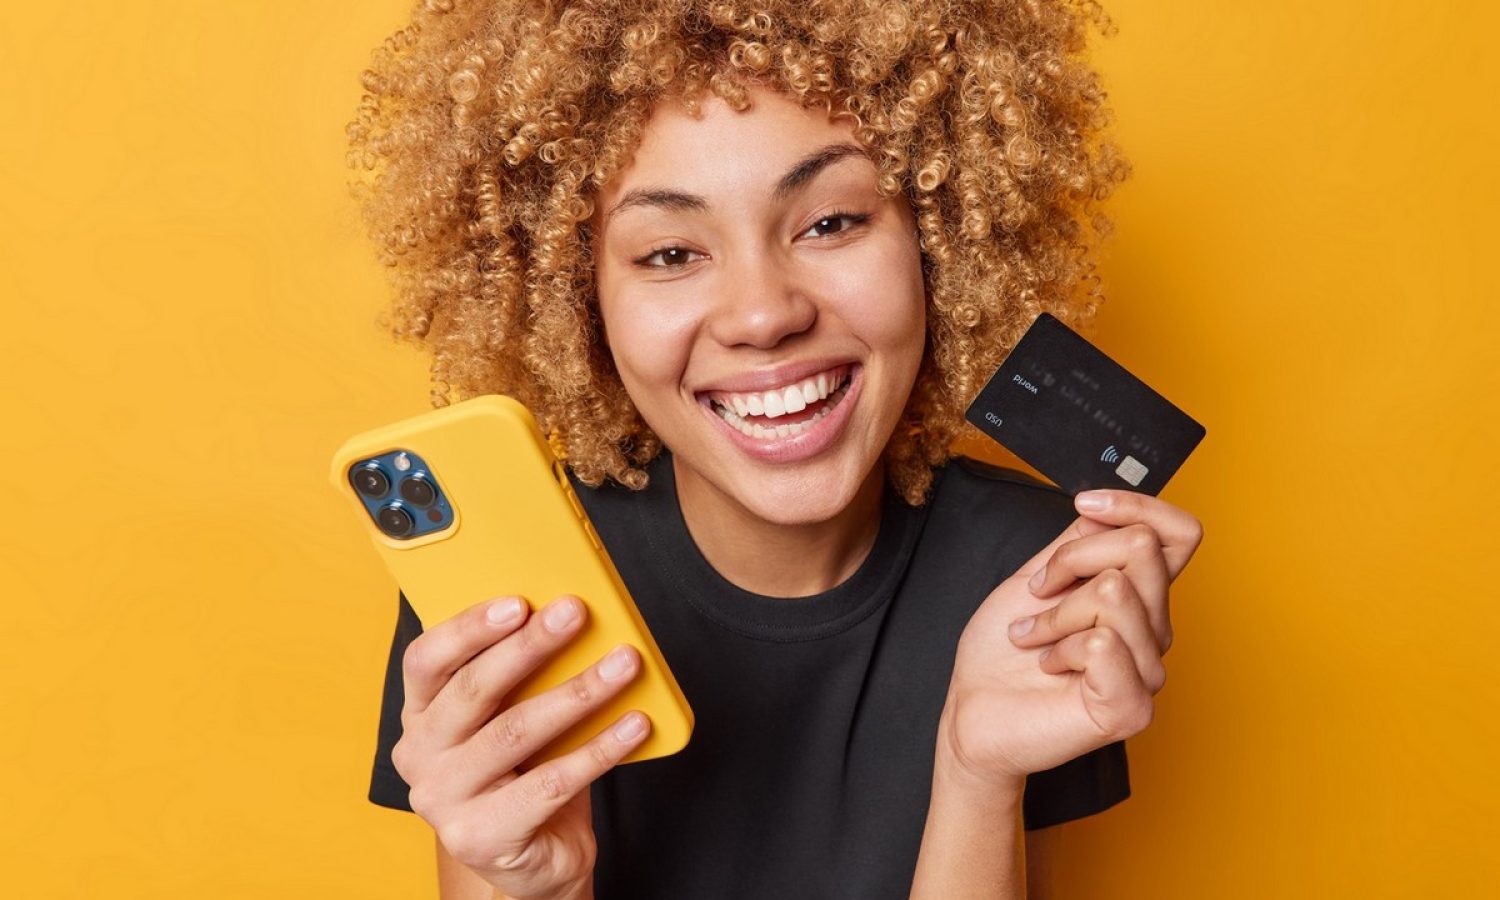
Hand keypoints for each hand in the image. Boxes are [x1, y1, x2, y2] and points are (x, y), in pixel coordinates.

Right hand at [392, 595, 651, 899]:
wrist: (535, 860)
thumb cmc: (525, 772)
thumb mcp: (513, 716)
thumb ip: (524, 675)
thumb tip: (570, 618)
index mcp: (421, 714)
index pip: (427, 659)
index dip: (470, 627)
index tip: (519, 601)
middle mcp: (419, 755)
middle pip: (475, 689)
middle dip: (531, 646)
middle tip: (576, 613)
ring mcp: (443, 799)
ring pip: (517, 732)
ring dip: (578, 691)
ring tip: (624, 663)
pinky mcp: (480, 836)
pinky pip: (550, 784)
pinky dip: (600, 749)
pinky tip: (634, 724)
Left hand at [940, 489, 1202, 782]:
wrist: (973, 710)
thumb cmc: (1002, 654)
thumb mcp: (1036, 579)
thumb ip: (1077, 542)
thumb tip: (1105, 508)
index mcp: (1139, 599)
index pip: (1179, 534)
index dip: (1138, 505)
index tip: (1085, 503)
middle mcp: (1153, 633)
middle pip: (1142, 548)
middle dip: (1072, 559)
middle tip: (1038, 595)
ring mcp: (1148, 672)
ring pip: (1116, 592)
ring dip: (1056, 613)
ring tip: (1038, 640)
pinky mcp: (1132, 707)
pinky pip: (1103, 642)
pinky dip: (1061, 648)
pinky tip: (1051, 666)